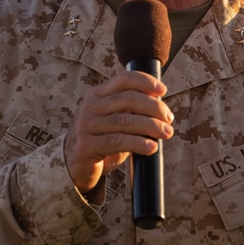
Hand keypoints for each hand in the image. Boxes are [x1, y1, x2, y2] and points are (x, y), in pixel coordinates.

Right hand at [64, 70, 173, 192]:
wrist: (74, 165)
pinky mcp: (87, 145)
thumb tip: (162, 109)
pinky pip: (118, 142)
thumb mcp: (114, 121)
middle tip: (169, 119)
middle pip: (128, 99)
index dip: (146, 82)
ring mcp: (86, 125)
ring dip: (151, 126)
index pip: (124, 80)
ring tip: (166, 133)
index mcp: (97, 94)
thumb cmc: (101, 140)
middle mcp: (90, 106)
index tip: (163, 91)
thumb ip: (131, 112)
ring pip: (125, 121)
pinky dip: (138, 144)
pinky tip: (151, 147)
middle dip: (154, 107)